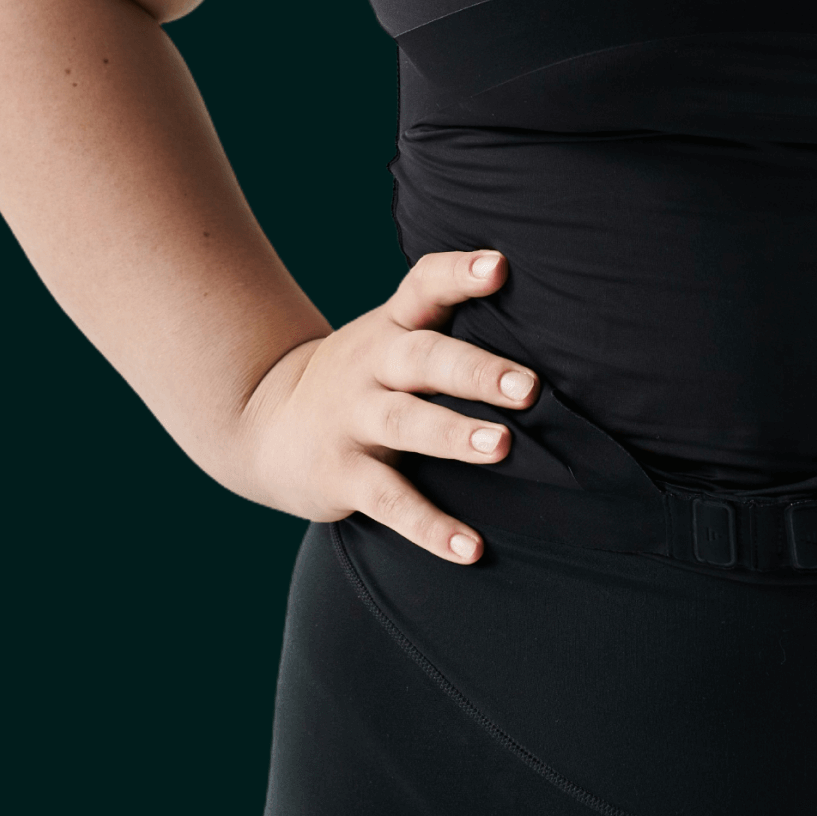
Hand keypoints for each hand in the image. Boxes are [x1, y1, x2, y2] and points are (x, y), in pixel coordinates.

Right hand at [231, 249, 538, 564]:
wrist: (264, 423)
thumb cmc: (365, 375)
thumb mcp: (392, 336)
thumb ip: (451, 324)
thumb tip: (553, 327)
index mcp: (392, 325)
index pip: (424, 286)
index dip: (459, 273)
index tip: (500, 267)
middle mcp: (372, 365)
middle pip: (424, 358)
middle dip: (475, 371)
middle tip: (530, 387)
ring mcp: (352, 420)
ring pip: (405, 424)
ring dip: (454, 436)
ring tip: (503, 447)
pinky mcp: (341, 475)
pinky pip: (389, 502)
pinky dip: (430, 527)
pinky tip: (471, 548)